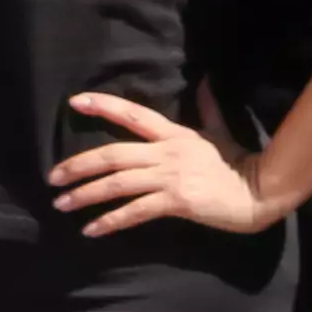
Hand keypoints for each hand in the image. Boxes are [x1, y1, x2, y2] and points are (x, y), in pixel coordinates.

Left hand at [50, 91, 268, 239]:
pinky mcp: (176, 201)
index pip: (132, 114)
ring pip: (118, 183)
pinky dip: (110, 221)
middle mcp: (166, 152)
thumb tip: (206, 81)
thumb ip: (208, 108)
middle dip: (78, 165)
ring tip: (61, 204)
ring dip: (85, 195)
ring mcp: (170, 176)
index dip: (102, 106)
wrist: (258, 191)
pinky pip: (135, 211)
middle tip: (53, 177)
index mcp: (173, 134)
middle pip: (112, 154)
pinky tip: (91, 230)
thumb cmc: (238, 163)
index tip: (74, 102)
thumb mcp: (220, 132)